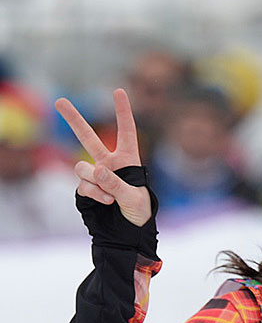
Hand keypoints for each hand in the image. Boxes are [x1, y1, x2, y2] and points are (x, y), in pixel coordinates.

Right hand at [54, 89, 151, 226]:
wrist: (128, 230)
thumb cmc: (140, 211)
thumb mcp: (134, 198)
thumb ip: (115, 184)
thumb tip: (95, 170)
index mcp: (129, 159)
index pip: (126, 131)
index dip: (123, 112)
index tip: (119, 91)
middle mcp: (109, 163)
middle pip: (88, 137)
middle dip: (73, 120)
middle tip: (59, 101)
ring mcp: (95, 175)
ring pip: (82, 167)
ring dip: (95, 181)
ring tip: (110, 196)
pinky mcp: (86, 187)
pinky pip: (83, 185)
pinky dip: (94, 194)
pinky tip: (106, 202)